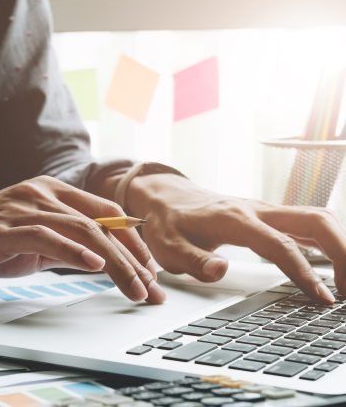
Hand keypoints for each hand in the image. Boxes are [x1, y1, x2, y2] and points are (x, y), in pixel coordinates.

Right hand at [0, 176, 164, 302]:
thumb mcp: (30, 242)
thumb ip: (62, 244)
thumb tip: (97, 259)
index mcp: (50, 193)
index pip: (105, 214)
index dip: (133, 242)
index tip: (149, 269)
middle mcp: (41, 194)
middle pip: (102, 223)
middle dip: (134, 257)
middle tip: (153, 286)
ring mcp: (23, 208)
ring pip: (83, 231)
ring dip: (115, 262)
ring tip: (136, 287)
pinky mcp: (5, 228)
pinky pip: (48, 238)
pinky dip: (74, 252)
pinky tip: (95, 265)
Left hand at [127, 173, 345, 303]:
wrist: (167, 198)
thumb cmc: (168, 223)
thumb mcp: (168, 246)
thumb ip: (193, 260)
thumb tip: (221, 271)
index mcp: (234, 219)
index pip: (279, 244)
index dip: (303, 271)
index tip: (321, 298)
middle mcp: (256, 209)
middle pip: (315, 219)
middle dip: (342, 251)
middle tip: (345, 290)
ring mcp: (265, 211)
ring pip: (316, 218)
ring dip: (339, 245)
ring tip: (344, 283)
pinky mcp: (268, 216)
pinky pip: (306, 224)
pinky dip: (326, 242)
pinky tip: (332, 265)